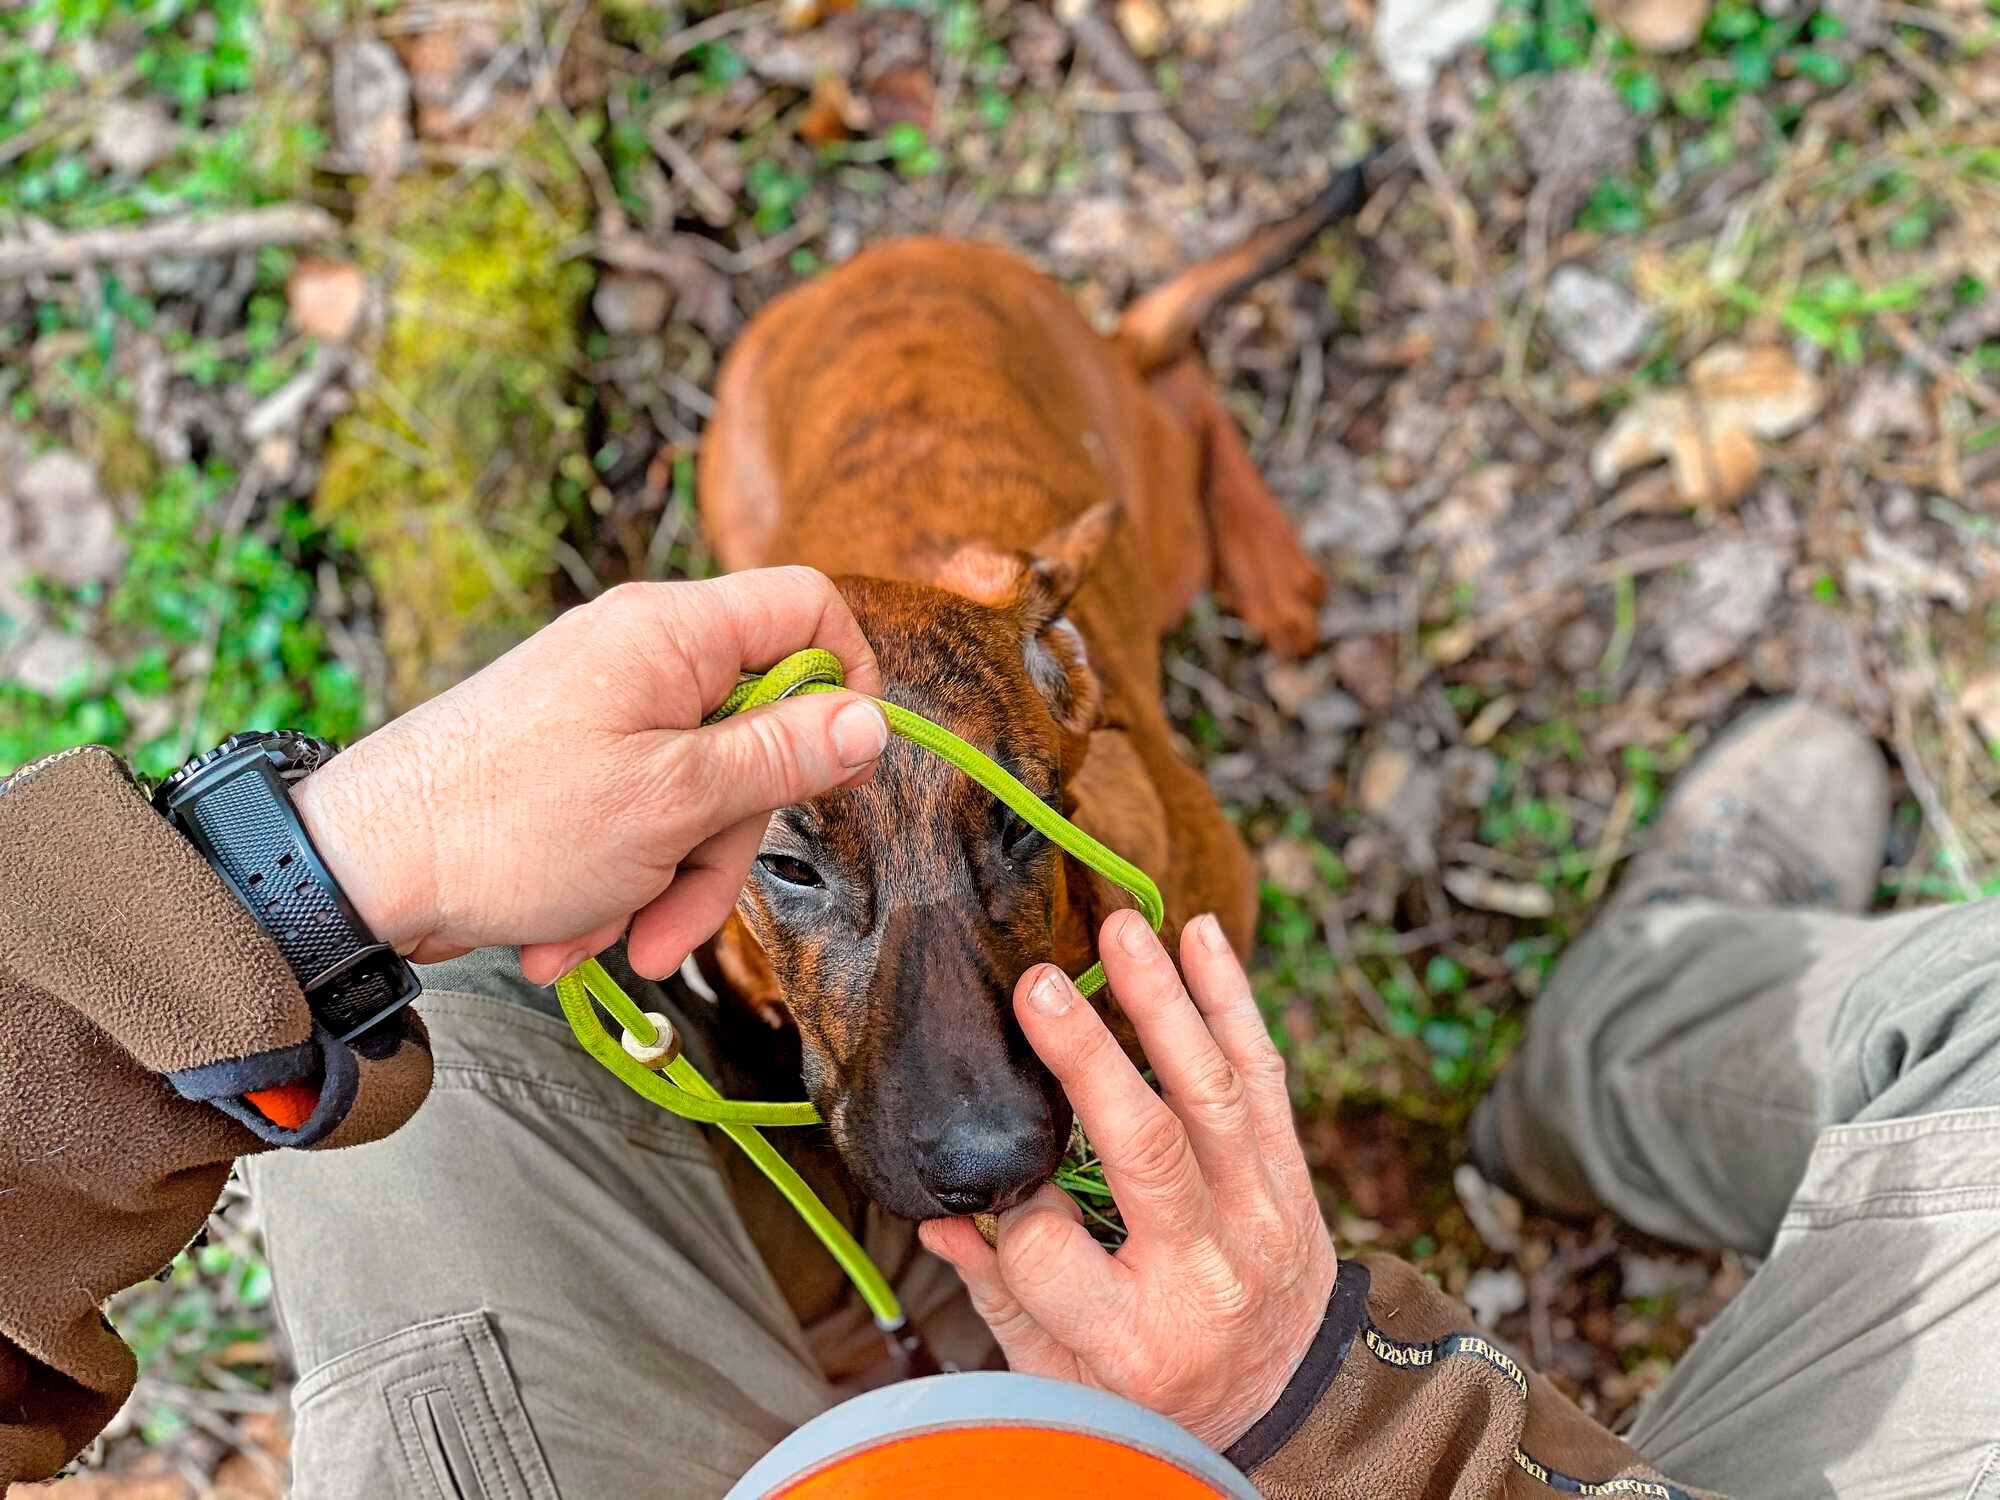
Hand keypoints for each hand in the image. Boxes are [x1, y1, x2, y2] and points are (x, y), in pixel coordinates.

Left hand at [290, 568, 885, 984]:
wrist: (359, 871)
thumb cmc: (509, 825)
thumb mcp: (671, 802)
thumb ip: (780, 757)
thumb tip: (872, 720)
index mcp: (671, 634)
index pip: (807, 606)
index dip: (845, 680)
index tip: (838, 768)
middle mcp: (642, 658)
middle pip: (757, 731)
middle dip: (726, 841)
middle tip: (681, 909)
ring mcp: (606, 713)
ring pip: (699, 794)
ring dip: (667, 885)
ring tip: (611, 941)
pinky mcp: (576, 766)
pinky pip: (640, 820)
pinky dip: (618, 885)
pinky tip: (568, 935)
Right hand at [920, 911, 1335, 1450]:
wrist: (1291, 1391)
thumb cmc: (1158, 1384)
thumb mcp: (1065, 1373)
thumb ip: (1000, 1292)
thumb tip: (939, 1215)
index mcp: (1137, 1336)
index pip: (1048, 1246)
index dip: (1010, 1208)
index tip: (994, 1187)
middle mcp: (1207, 1270)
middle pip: (1147, 1148)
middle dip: (1088, 1059)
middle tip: (1037, 986)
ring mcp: (1260, 1212)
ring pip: (1214, 1092)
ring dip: (1166, 1000)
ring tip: (1123, 926)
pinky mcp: (1290, 1170)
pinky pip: (1265, 1074)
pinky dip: (1235, 999)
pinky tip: (1203, 936)